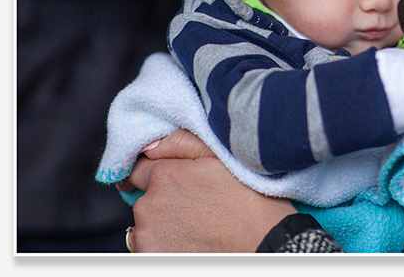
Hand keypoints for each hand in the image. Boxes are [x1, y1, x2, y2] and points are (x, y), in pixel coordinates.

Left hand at [120, 130, 295, 251]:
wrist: (264, 244)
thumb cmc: (252, 202)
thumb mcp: (223, 156)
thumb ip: (181, 143)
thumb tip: (152, 146)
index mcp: (165, 175)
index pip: (138, 170)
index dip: (159, 174)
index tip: (176, 184)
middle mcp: (149, 206)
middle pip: (147, 200)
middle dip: (166, 201)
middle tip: (199, 208)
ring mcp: (148, 237)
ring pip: (147, 227)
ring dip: (165, 226)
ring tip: (199, 229)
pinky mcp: (152, 259)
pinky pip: (150, 249)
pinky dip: (166, 247)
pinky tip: (193, 244)